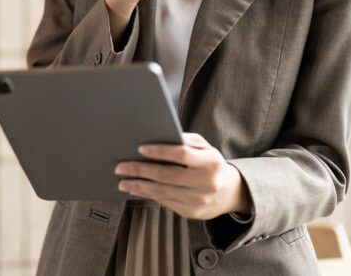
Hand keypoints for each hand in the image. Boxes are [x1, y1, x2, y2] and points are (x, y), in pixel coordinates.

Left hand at [114, 132, 251, 220]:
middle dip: (140, 170)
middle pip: (167, 175)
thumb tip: (160, 136)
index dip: (160, 151)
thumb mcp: (205, 147)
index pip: (182, 154)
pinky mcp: (192, 213)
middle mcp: (206, 182)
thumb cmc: (210, 164)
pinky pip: (166, 202)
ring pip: (163, 192)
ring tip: (123, 181)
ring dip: (139, 186)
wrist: (230, 192)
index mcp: (210, 162)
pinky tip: (136, 189)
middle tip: (120, 167)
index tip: (140, 148)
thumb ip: (186, 140)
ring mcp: (199, 200)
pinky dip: (148, 195)